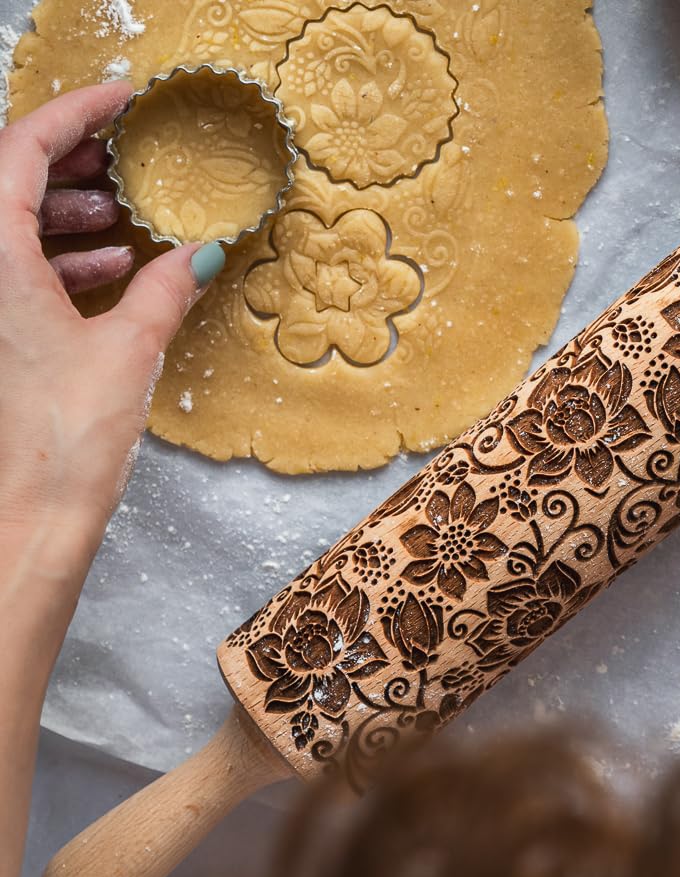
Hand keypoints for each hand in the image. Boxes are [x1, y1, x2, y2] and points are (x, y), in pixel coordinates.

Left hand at [0, 82, 224, 561]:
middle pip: (6, 181)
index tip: (119, 101)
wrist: (29, 515)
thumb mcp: (128, 349)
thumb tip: (201, 248)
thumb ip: (165, 288)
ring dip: (66, 212)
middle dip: (69, 161)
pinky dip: (60, 257)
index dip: (72, 114)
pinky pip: (14, 269)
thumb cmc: (66, 439)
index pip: (18, 151)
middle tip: (123, 154)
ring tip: (125, 217)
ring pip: (9, 226)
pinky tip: (112, 271)